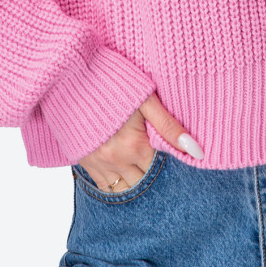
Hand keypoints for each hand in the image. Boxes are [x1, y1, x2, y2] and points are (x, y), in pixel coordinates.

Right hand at [76, 92, 203, 191]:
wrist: (69, 77)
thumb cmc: (111, 81)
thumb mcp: (144, 99)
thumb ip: (169, 126)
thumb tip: (196, 151)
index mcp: (135, 146)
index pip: (161, 169)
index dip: (170, 163)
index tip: (172, 155)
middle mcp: (117, 161)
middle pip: (144, 182)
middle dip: (153, 175)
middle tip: (157, 160)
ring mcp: (99, 164)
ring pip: (124, 189)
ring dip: (135, 181)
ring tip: (142, 167)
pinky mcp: (84, 162)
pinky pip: (104, 186)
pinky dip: (116, 182)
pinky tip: (124, 170)